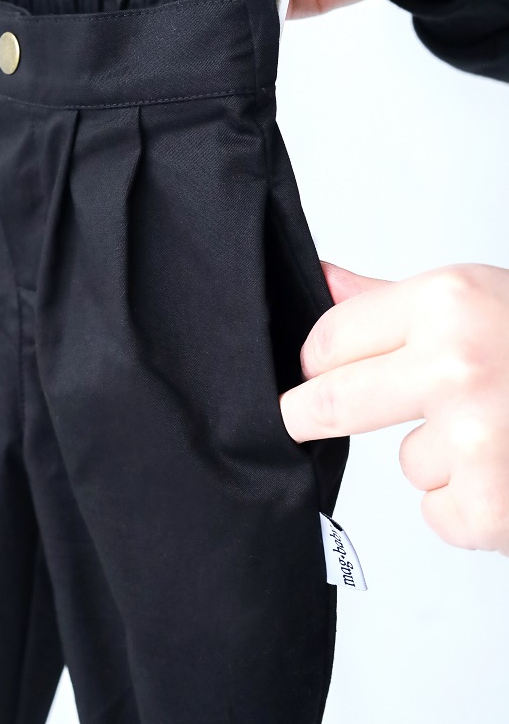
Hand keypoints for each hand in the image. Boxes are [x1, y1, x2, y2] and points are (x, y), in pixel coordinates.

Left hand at [280, 261, 508, 554]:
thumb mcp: (476, 298)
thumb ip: (389, 298)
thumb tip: (320, 276)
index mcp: (448, 303)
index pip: (329, 338)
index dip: (316, 359)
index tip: (312, 373)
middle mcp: (457, 367)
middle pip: (332, 402)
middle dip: (305, 414)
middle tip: (299, 416)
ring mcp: (475, 441)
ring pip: (406, 461)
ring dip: (438, 457)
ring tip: (500, 434)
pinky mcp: (489, 508)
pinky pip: (439, 511)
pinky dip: (468, 504)